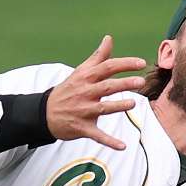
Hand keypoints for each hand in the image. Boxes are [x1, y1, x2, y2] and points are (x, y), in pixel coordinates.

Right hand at [46, 35, 146, 150]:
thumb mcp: (80, 72)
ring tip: (133, 103)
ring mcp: (83, 111)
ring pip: (103, 108)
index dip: (125, 64)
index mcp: (86, 78)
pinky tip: (123, 146)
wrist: (44, 113)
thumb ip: (98, 57)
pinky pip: (98, 135)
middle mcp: (85, 93)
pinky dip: (109, 141)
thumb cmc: (67, 90)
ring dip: (118, 106)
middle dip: (123, 83)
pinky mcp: (82, 127)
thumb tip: (109, 38)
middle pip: (107, 86)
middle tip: (141, 81)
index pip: (107, 67)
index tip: (141, 63)